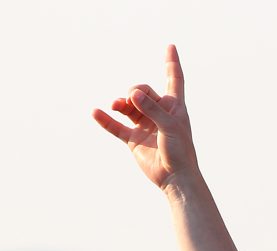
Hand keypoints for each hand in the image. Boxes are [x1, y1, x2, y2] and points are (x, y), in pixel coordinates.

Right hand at [92, 45, 198, 190]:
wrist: (175, 178)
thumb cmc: (180, 151)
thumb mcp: (169, 126)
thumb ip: (151, 108)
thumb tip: (131, 94)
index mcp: (174, 106)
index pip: (173, 79)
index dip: (171, 63)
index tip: (170, 46)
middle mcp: (159, 113)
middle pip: (142, 91)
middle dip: (134, 92)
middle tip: (131, 100)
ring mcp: (145, 125)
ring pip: (128, 106)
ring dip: (120, 103)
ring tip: (116, 105)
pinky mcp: (134, 139)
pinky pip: (116, 126)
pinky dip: (106, 119)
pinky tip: (96, 112)